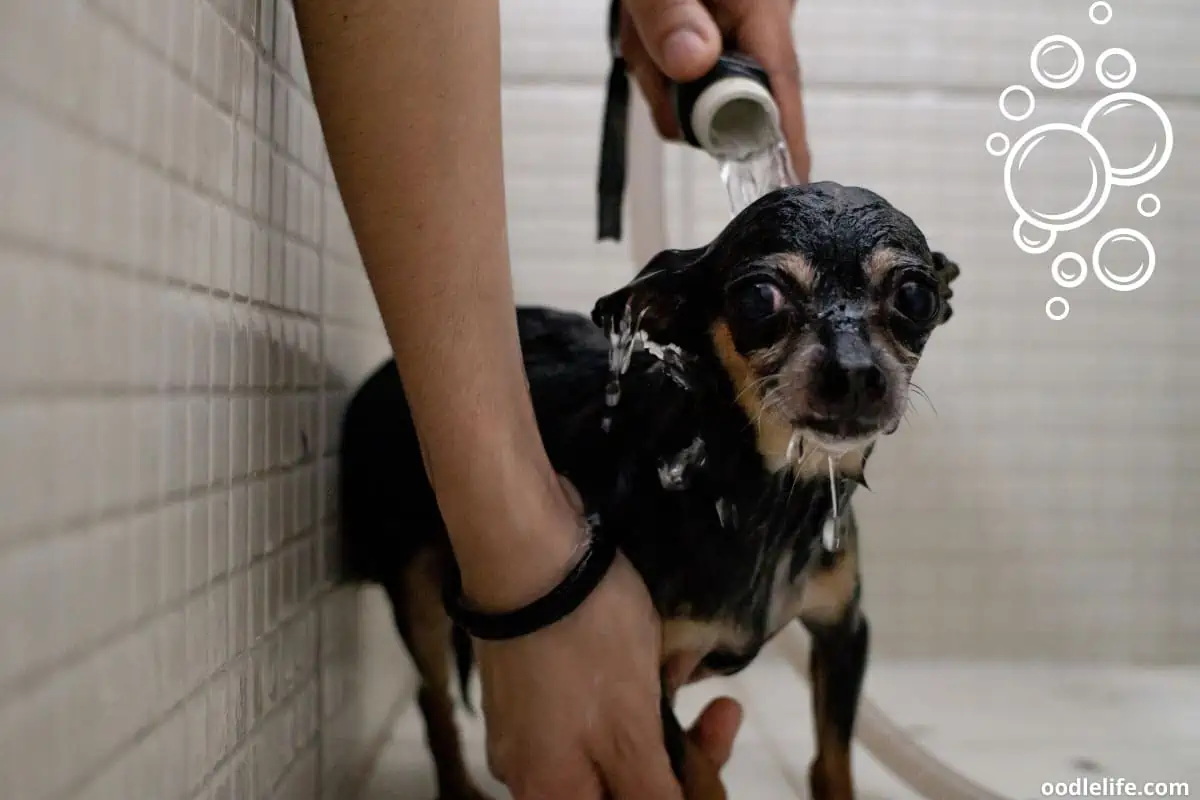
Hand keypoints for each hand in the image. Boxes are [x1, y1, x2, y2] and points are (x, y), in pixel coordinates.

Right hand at [469, 480, 741, 798]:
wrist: (524, 548)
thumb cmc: (584, 643)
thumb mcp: (631, 731)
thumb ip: (652, 794)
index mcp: (550, 793)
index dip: (681, 796)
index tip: (714, 759)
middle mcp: (528, 769)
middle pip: (619, 786)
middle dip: (681, 754)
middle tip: (723, 711)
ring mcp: (525, 721)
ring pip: (607, 742)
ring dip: (659, 716)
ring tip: (692, 671)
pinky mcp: (530, 677)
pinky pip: (587, 706)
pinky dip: (628, 689)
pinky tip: (658, 653)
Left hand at [619, 0, 810, 180]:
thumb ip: (668, 13)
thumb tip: (693, 62)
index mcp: (761, 8)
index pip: (781, 88)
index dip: (784, 139)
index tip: (790, 182)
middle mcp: (759, 25)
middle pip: (731, 102)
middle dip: (677, 95)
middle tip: (646, 54)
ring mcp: (739, 36)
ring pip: (700, 94)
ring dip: (659, 76)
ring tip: (642, 29)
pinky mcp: (716, 42)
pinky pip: (687, 77)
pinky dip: (656, 65)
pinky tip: (646, 33)